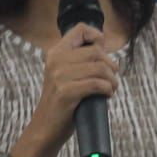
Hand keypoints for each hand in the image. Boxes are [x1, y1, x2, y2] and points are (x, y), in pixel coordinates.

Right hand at [26, 23, 118, 152]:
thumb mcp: (64, 74)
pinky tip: (106, 95)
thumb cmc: (62, 102)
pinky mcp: (66, 93)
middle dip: (111, 66)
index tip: (103, 52)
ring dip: (112, 80)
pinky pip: (97, 84)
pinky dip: (108, 89)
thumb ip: (79, 60)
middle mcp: (56, 61)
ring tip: (111, 88)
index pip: (80, 29)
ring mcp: (59, 77)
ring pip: (100, 68)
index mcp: (55, 53)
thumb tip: (104, 46)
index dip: (97, 37)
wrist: (45, 128)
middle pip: (96, 51)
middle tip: (111, 78)